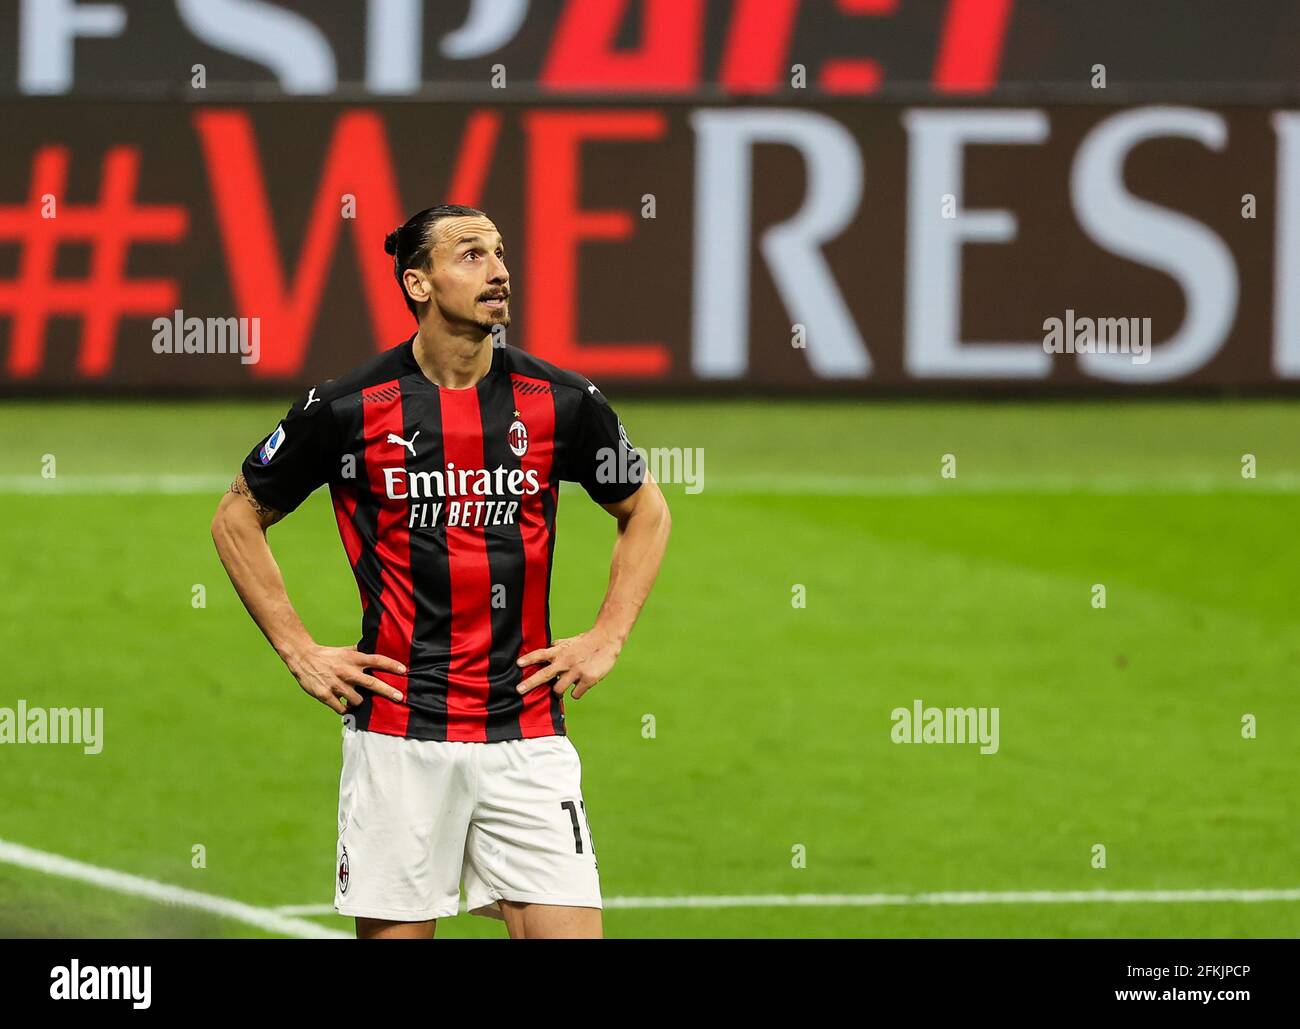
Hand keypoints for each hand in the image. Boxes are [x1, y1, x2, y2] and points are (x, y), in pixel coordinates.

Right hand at [286, 644, 405, 713]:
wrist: (303, 658)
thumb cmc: (329, 655)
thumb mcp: (346, 651)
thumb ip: (361, 652)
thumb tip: (378, 648)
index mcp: (353, 659)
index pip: (376, 660)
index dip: (391, 665)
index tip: (404, 670)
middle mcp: (347, 671)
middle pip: (371, 683)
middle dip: (387, 691)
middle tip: (399, 697)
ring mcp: (336, 684)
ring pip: (357, 700)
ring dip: (359, 702)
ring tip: (354, 698)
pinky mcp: (325, 695)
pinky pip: (342, 709)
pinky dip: (345, 710)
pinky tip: (345, 706)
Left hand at [516, 630, 620, 699]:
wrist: (606, 640)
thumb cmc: (586, 642)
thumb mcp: (569, 642)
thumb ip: (557, 646)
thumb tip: (547, 647)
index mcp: (560, 651)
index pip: (541, 654)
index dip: (529, 659)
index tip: (518, 664)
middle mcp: (565, 661)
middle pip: (544, 675)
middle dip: (530, 683)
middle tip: (519, 690)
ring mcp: (576, 671)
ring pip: (559, 690)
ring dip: (559, 691)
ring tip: (563, 686)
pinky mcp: (587, 679)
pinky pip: (575, 694)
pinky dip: (577, 692)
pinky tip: (581, 685)